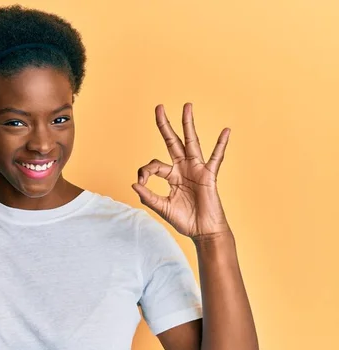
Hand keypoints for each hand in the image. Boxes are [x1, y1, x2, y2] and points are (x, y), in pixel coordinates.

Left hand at [132, 103, 231, 239]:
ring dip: (188, 124)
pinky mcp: (209, 175)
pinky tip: (226, 131)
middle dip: (165, 125)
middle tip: (158, 106)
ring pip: (191, 142)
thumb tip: (134, 183)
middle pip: (172, 142)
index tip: (141, 181)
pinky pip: (215, 157)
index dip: (144, 171)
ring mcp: (196, 169)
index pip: (153, 164)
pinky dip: (221, 144)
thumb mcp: (162, 208)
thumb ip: (148, 196)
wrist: (203, 232)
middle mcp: (182, 168)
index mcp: (171, 176)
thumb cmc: (184, 220)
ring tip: (186, 106)